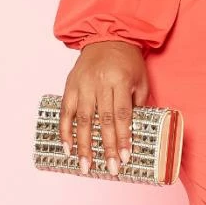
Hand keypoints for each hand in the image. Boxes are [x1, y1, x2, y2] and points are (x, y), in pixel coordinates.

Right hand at [58, 40, 150, 175]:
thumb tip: (134, 132)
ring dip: (83, 145)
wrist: (107, 36)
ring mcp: (82, 85)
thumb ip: (137, 104)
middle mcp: (99, 83)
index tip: (125, 157)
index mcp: (119, 80)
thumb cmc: (127, 60)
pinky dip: (65, 131)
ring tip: (86, 166)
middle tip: (110, 168)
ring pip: (82, 120)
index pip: (122, 115)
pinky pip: (66, 112)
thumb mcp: (140, 79)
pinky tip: (68, 148)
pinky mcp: (70, 86)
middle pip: (103, 121)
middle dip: (106, 147)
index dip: (123, 137)